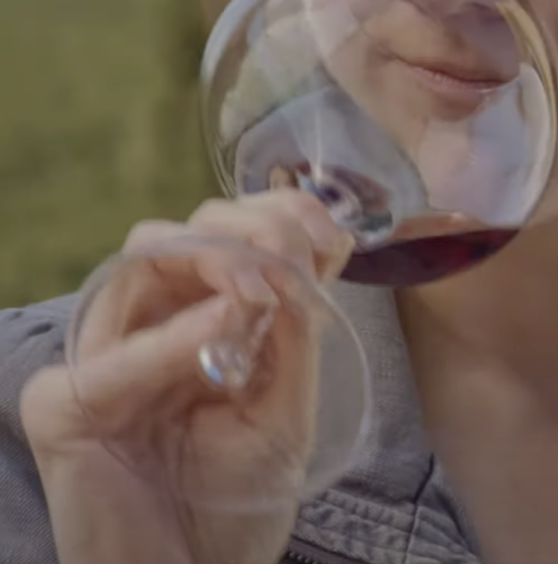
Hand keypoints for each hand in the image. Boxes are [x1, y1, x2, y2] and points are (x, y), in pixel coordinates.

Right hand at [21, 190, 352, 563]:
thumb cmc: (238, 499)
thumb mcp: (287, 407)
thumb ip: (292, 336)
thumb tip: (300, 260)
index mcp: (205, 319)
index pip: (235, 236)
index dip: (283, 216)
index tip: (331, 236)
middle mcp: (154, 323)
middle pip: (193, 229)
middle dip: (257, 226)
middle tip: (301, 256)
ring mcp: (107, 355)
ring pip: (146, 257)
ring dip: (220, 258)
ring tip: (266, 288)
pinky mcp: (68, 405)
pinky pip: (119, 354)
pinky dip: (177, 334)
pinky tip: (229, 324)